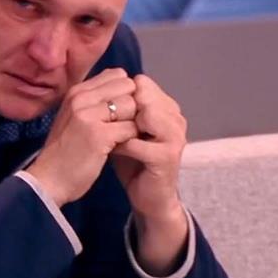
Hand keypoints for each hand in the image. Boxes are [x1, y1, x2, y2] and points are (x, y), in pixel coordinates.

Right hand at [26, 68, 139, 205]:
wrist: (48, 180)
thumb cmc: (65, 150)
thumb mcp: (74, 116)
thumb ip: (94, 99)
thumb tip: (123, 81)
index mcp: (76, 91)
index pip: (118, 75)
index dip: (125, 93)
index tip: (119, 112)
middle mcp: (81, 97)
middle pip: (128, 88)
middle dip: (132, 106)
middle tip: (123, 125)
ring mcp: (89, 114)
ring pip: (132, 106)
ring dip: (132, 122)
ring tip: (120, 137)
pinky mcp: (99, 134)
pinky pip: (131, 127)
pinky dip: (131, 139)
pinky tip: (119, 148)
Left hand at [111, 74, 189, 270]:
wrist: (146, 195)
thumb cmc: (132, 159)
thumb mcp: (124, 128)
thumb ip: (118, 107)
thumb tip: (101, 82)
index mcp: (167, 108)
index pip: (142, 83)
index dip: (118, 93)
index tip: (103, 109)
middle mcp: (175, 118)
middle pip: (145, 95)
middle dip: (120, 108)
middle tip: (106, 124)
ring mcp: (174, 137)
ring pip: (146, 114)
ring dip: (121, 125)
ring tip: (111, 137)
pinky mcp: (167, 157)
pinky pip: (137, 143)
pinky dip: (120, 146)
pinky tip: (112, 152)